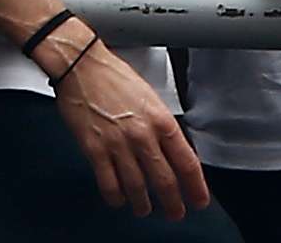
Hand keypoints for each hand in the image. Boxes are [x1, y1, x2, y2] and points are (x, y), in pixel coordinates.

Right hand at [45, 35, 207, 219]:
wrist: (82, 66)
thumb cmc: (114, 76)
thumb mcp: (151, 97)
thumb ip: (161, 126)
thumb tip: (172, 152)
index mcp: (161, 120)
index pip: (186, 162)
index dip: (195, 187)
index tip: (199, 199)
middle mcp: (142, 135)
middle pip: (165, 181)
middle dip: (173, 204)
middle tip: (175, 213)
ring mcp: (118, 144)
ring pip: (137, 188)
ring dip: (143, 204)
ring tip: (144, 209)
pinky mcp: (95, 150)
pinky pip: (109, 184)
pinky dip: (116, 197)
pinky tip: (119, 199)